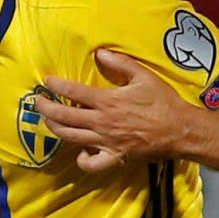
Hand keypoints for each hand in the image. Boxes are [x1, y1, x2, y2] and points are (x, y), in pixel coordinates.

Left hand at [37, 51, 199, 171]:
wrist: (180, 130)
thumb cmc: (163, 102)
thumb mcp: (144, 76)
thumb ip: (120, 63)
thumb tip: (99, 53)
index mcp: (107, 101)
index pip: (72, 91)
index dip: (55, 85)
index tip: (46, 81)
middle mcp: (102, 122)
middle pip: (63, 116)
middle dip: (45, 108)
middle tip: (39, 102)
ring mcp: (106, 142)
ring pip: (70, 137)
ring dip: (54, 128)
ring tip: (49, 121)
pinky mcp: (114, 158)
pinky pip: (90, 164)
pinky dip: (81, 158)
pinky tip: (81, 149)